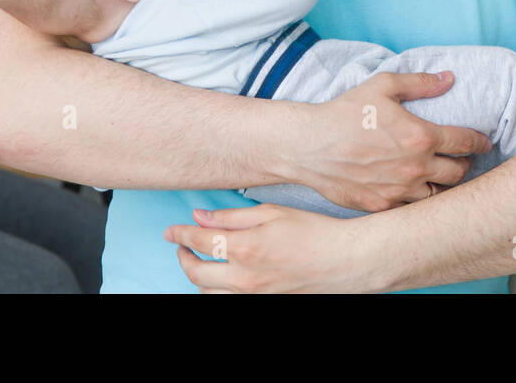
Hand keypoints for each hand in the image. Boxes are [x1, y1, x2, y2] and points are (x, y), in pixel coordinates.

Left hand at [164, 203, 375, 292]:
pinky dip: (215, 290)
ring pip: (208, 292)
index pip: (199, 241)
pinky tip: (220, 278)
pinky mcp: (264, 303)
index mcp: (246, 248)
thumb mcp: (272, 213)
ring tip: (199, 260)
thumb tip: (200, 215)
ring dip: (196, 276)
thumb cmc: (314, 232)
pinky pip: (227, 301)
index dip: (180, 234)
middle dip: (182, 257)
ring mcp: (254, 295)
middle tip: (181, 245)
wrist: (345, 261)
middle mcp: (245, 277)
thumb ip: (232, 216)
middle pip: (196, 272)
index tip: (171, 231)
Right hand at [290, 71, 492, 212]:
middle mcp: (415, 168)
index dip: (479, 142)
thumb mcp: (383, 86)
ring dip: (444, 185)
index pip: (465, 142)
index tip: (484, 142)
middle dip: (465, 165)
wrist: (308, 145)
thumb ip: (420, 82)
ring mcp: (399, 191)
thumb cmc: (344, 112)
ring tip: (442, 177)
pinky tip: (415, 191)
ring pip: (438, 195)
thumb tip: (449, 78)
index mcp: (420, 136)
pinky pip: (411, 209)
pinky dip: (418, 200)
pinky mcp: (382, 207)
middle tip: (463, 160)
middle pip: (458, 173)